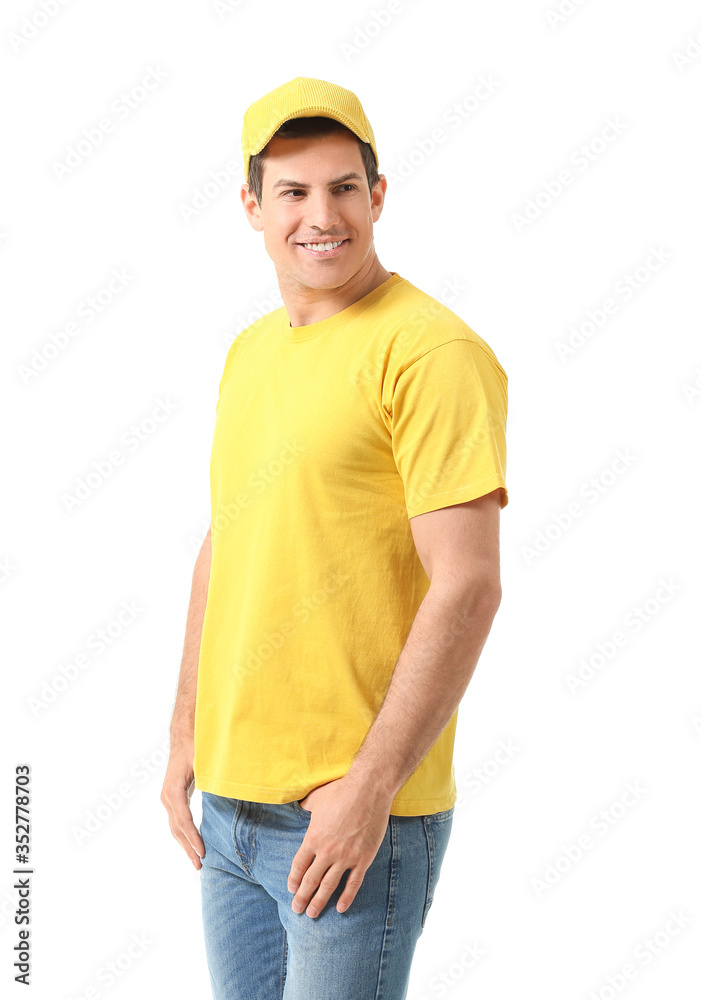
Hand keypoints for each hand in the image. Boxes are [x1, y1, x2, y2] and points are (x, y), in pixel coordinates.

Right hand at [160, 743, 204, 869]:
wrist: (185, 734)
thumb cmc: (197, 745)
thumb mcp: (206, 760)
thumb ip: (214, 776)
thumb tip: (230, 788)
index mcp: (174, 789)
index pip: (183, 819)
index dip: (192, 836)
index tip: (202, 851)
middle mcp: (167, 796)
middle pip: (177, 828)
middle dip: (188, 847)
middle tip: (200, 865)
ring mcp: (168, 797)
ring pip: (175, 827)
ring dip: (185, 844)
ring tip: (197, 860)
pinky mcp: (173, 797)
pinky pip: (177, 820)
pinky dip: (185, 834)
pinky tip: (194, 843)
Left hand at [288, 775, 392, 918]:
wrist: (368, 790)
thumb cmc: (341, 791)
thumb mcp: (316, 798)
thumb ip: (306, 806)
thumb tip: (299, 805)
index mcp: (313, 837)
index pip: (299, 865)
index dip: (294, 879)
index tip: (292, 889)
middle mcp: (327, 851)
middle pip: (311, 880)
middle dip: (302, 897)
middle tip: (297, 909)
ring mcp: (346, 857)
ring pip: (329, 886)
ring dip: (319, 901)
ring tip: (312, 913)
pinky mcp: (363, 859)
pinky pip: (353, 883)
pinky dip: (347, 897)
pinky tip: (341, 908)